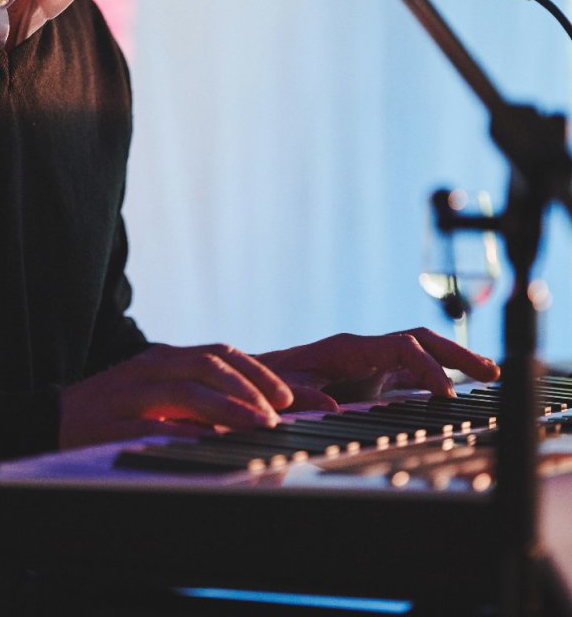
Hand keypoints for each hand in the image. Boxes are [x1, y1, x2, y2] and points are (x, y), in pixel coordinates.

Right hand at [59, 342, 293, 448]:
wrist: (47, 421)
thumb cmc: (110, 413)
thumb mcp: (156, 397)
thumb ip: (194, 398)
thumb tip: (249, 413)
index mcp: (165, 359)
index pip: (219, 353)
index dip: (258, 372)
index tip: (290, 395)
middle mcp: (151, 367)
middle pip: (210, 363)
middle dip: (252, 386)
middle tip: (281, 413)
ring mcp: (131, 391)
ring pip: (189, 388)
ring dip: (230, 406)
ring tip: (261, 425)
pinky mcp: (112, 421)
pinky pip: (155, 421)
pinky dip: (186, 430)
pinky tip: (211, 442)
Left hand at [256, 327, 499, 409]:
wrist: (257, 378)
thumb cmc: (268, 383)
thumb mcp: (281, 388)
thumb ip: (301, 394)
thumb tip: (329, 406)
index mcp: (349, 348)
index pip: (401, 348)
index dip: (427, 368)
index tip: (447, 394)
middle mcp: (366, 349)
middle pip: (420, 340)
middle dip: (456, 353)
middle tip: (490, 372)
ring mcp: (372, 362)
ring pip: (422, 353)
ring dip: (454, 360)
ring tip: (491, 373)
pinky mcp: (372, 378)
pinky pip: (412, 372)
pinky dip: (438, 376)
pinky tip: (460, 389)